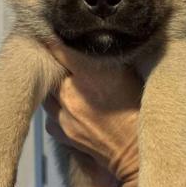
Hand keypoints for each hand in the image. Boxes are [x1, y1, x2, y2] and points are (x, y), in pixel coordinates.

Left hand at [42, 43, 142, 186]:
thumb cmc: (138, 110)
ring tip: (68, 87)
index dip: (56, 40)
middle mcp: (70, 93)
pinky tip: (69, 109)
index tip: (54, 35)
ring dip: (54, 88)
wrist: (134, 151)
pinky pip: (49, 114)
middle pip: (50, 71)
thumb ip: (106, 58)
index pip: (59, 48)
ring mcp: (62, 114)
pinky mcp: (60, 132)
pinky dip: (56, 110)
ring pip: (47, 93)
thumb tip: (92, 41)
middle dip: (56, 67)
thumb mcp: (128, 75)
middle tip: (65, 64)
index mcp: (89, 74)